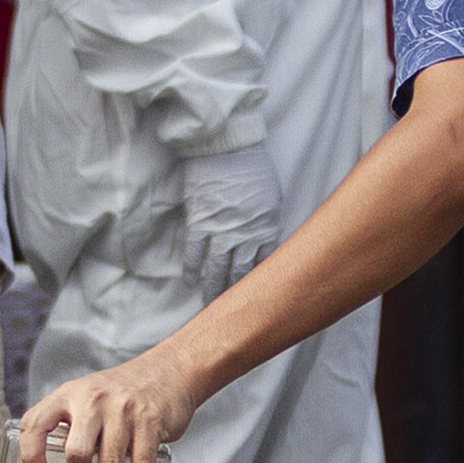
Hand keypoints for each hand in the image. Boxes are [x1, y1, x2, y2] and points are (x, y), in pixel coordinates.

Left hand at [17, 356, 195, 462]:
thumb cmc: (115, 395)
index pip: (36, 423)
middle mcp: (93, 400)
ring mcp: (124, 411)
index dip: (30, 455)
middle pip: (77, 450)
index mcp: (68, 395)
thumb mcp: (79, 404)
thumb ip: (54, 434)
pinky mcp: (150, 423)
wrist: (166, 372)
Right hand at [173, 143, 287, 294]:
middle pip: (239, 275)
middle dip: (234, 297)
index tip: (257, 301)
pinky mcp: (199, 222)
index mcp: (266, 229)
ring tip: (209, 305)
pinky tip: (191, 279)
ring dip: (211, 289)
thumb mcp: (272, 199)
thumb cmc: (254, 168)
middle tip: (230, 315)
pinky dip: (192, 268)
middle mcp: (244, 235)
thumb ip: (267, 225)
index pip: (265, 267)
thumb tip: (264, 246)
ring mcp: (220, 231)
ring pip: (215, 269)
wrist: (227, 148)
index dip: (259, 287)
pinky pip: (194, 253)